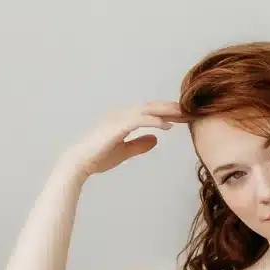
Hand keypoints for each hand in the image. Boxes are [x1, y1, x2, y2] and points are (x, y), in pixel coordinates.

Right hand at [54, 101, 186, 179]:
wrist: (78, 162)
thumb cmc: (97, 158)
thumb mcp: (123, 151)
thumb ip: (139, 144)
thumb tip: (156, 139)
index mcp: (123, 118)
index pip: (149, 111)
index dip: (167, 112)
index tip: (184, 116)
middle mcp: (121, 114)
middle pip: (152, 106)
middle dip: (172, 108)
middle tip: (191, 111)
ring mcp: (119, 118)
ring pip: (148, 109)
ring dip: (167, 111)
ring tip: (184, 115)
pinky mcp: (117, 126)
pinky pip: (140, 119)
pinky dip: (155, 121)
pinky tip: (168, 126)